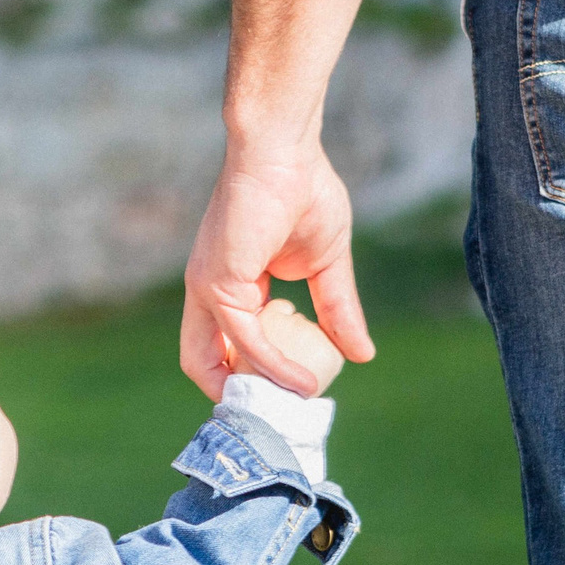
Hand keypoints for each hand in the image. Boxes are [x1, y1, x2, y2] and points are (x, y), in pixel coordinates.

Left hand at [182, 147, 374, 399]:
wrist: (285, 149)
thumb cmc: (302, 190)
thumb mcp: (326, 264)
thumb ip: (338, 309)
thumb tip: (362, 354)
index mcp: (230, 284)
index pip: (225, 345)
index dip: (250, 375)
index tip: (289, 393)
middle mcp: (209, 290)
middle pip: (203, 363)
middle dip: (238, 396)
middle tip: (280, 416)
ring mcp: (208, 287)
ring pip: (216, 361)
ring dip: (254, 391)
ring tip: (293, 408)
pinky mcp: (218, 282)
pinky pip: (245, 339)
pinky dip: (272, 366)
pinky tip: (303, 381)